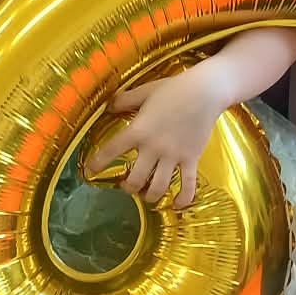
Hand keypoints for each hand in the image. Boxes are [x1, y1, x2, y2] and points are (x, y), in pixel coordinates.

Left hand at [87, 69, 224, 208]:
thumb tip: (108, 107)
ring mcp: (174, 156)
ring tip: (146, 194)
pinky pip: (188, 185)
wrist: (205, 92)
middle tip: (126, 185)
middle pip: (136, 178)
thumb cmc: (173, 89)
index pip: (112, 150)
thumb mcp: (144, 91)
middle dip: (128, 187)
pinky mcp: (192, 159)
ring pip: (159, 187)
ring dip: (149, 196)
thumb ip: (124, 100)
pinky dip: (183, 199)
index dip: (98, 163)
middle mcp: (154, 147)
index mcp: (139, 130)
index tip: (90, 172)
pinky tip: (176, 205)